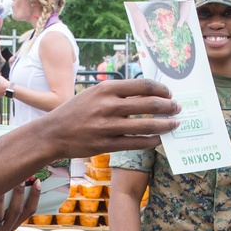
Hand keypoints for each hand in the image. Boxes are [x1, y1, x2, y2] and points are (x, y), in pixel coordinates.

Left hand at [0, 179, 40, 230]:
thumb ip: (6, 198)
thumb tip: (15, 177)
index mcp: (12, 224)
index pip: (29, 211)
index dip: (35, 197)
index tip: (38, 181)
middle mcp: (5, 230)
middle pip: (16, 211)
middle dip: (19, 194)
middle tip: (20, 179)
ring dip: (0, 200)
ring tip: (0, 185)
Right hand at [41, 79, 179, 159]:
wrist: (53, 133)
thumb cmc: (76, 111)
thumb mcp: (95, 94)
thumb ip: (118, 93)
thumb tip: (146, 94)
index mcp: (107, 88)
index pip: (143, 85)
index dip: (161, 89)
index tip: (170, 93)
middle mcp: (109, 105)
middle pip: (150, 104)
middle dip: (169, 106)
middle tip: (177, 108)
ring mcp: (108, 126)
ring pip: (146, 125)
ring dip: (165, 125)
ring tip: (174, 124)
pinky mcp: (107, 144)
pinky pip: (136, 142)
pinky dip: (151, 140)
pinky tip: (158, 139)